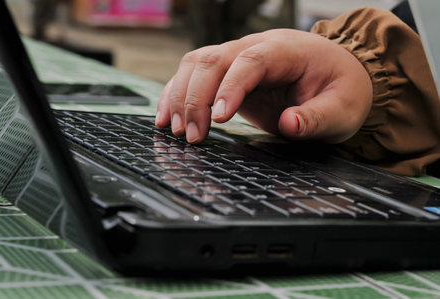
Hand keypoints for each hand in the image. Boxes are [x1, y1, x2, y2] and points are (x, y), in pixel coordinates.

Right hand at [155, 29, 372, 143]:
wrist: (337, 76)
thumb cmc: (340, 89)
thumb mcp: (342, 109)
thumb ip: (318, 118)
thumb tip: (289, 124)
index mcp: (286, 50)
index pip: (251, 60)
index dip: (231, 87)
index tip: (219, 118)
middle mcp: (256, 47)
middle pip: (213, 60)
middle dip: (196, 98)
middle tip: (192, 136)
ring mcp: (238, 58)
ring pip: (195, 64)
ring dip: (180, 96)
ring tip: (175, 130)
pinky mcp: (227, 74)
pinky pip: (193, 75)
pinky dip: (176, 94)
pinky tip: (166, 116)